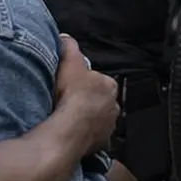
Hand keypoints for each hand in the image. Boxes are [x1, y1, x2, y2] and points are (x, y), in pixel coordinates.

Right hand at [53, 35, 119, 153]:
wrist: (71, 128)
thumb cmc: (73, 94)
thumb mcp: (70, 63)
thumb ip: (69, 47)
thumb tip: (65, 37)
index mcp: (110, 86)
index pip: (100, 80)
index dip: (86, 81)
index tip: (73, 84)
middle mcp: (114, 106)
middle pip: (100, 101)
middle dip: (89, 101)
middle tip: (70, 102)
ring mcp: (109, 126)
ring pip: (99, 119)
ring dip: (88, 119)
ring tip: (70, 119)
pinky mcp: (102, 143)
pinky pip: (94, 137)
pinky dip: (86, 135)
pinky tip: (73, 133)